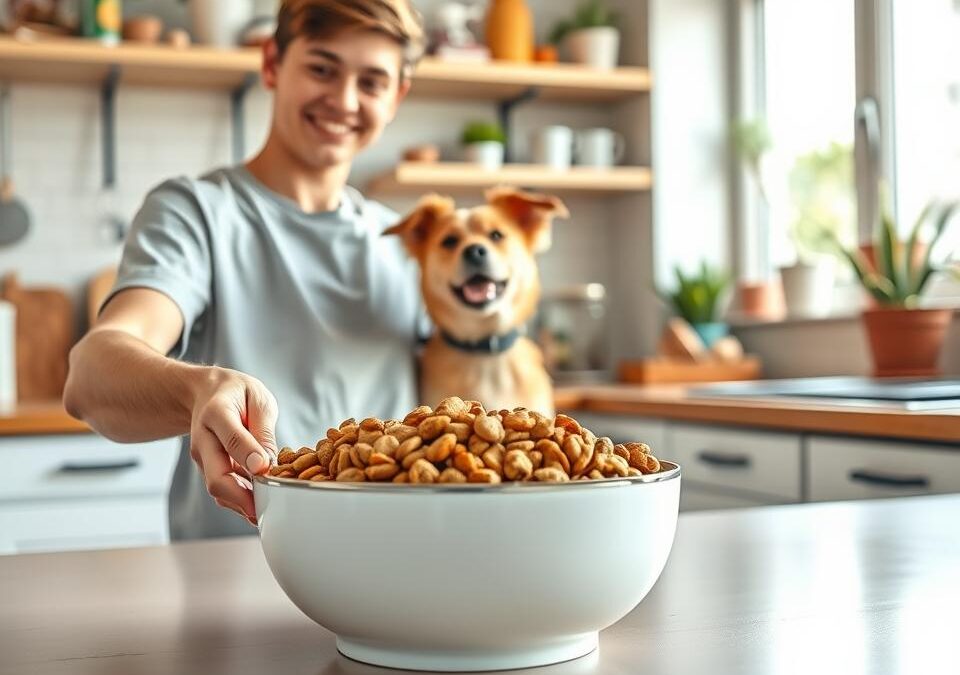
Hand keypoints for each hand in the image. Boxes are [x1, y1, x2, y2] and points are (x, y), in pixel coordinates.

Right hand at [189, 368, 278, 525]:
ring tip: (268, 513)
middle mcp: (203, 439)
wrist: (206, 392)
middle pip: (216, 477)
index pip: (232, 439)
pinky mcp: (207, 468)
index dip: (248, 456)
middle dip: (242, 499)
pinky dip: (240, 501)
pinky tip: (259, 505)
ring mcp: (202, 457)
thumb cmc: (238, 394)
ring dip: (242, 505)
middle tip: (267, 510)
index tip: (264, 469)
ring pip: (218, 490)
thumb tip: (267, 464)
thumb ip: (262, 429)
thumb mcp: (257, 398)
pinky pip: (222, 489)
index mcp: (216, 413)